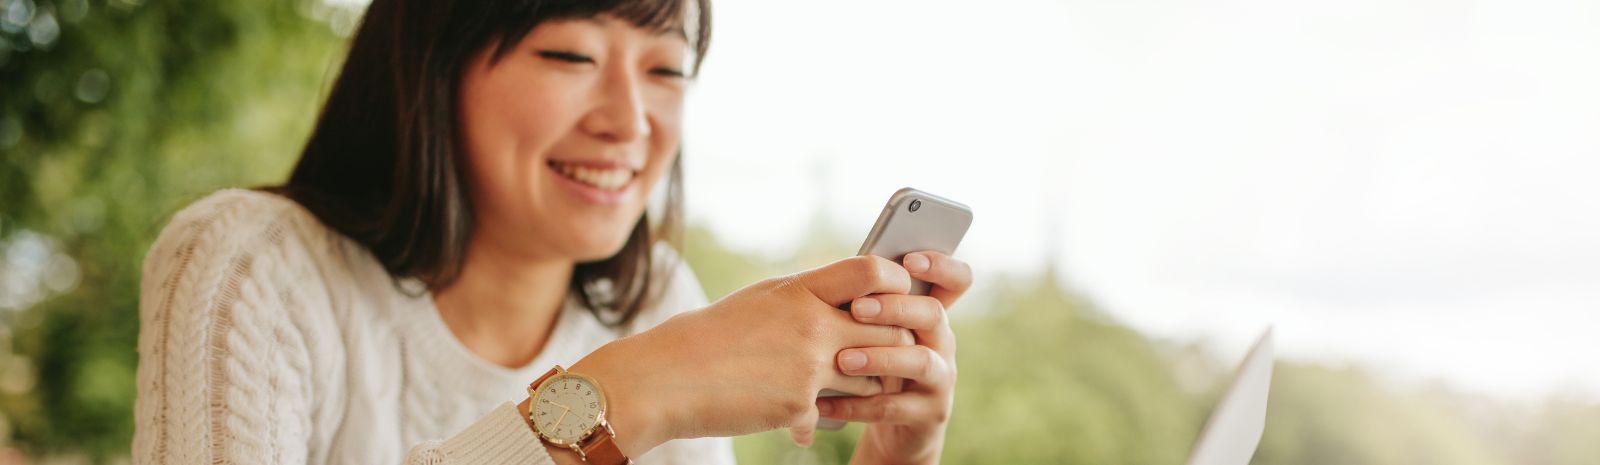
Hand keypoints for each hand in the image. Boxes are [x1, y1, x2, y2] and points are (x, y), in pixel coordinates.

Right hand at [558, 255, 920, 455]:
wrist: (667, 378)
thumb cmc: (712, 336)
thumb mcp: (762, 301)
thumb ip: (808, 298)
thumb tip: (850, 299)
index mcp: (801, 290)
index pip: (871, 271)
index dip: (896, 282)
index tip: (896, 296)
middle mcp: (812, 324)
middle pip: (887, 330)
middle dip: (892, 345)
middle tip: (887, 352)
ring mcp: (809, 367)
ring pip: (872, 377)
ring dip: (867, 384)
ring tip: (848, 385)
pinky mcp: (800, 405)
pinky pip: (834, 412)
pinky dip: (821, 416)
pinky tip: (799, 416)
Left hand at [820, 251, 971, 464]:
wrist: (895, 428)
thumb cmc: (877, 365)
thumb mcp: (878, 332)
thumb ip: (870, 304)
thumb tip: (840, 273)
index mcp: (931, 314)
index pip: (956, 281)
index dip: (941, 266)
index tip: (909, 260)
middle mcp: (943, 342)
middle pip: (933, 314)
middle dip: (895, 308)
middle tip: (856, 309)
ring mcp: (940, 379)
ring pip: (920, 362)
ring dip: (880, 358)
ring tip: (842, 360)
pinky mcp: (929, 414)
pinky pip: (894, 408)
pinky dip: (856, 405)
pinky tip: (824, 403)